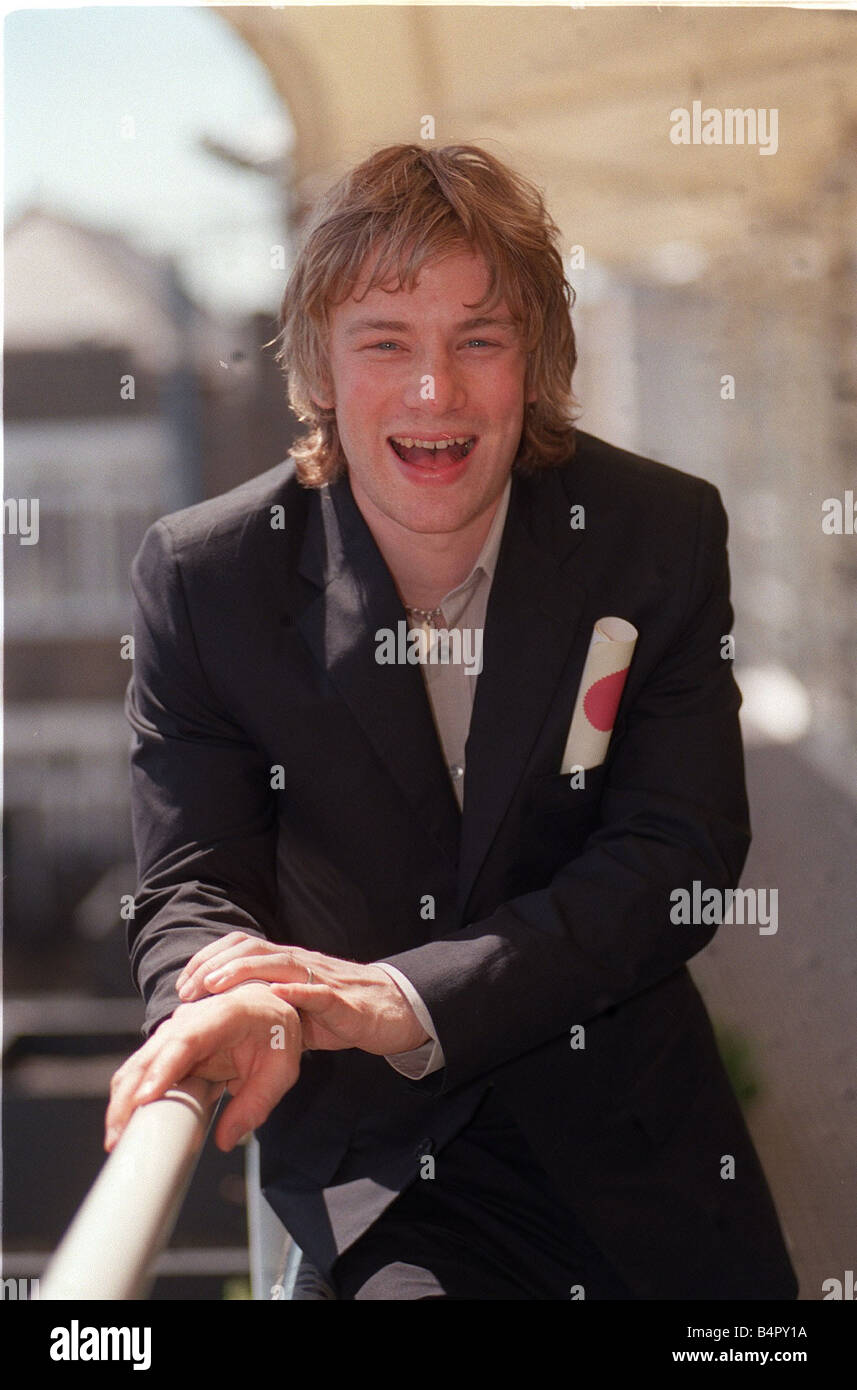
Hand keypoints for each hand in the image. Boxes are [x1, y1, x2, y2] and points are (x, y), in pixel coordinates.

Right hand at [105, 981, 302, 1153]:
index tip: (145, 1098)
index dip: (163, 1069)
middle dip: (130, 1095)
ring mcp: (174, 1031)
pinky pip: (142, 1071)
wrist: (267, 1007)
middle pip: (151, 1054)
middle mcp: (191, 1018)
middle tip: (119, 1137)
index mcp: (224, 1015)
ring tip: (116, 1139)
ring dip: (122, 1100)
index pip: (186, 1041)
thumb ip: (256, 1103)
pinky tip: (123, 1124)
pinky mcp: (166, 1048)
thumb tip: (225, 1139)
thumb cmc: (275, 1034)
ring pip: (139, 1063)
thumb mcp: (280, 1070)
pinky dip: (128, 1096)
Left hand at [176, 933, 429, 1055]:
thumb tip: (223, 1029)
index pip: (241, 948)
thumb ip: (266, 1009)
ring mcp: (321, 978)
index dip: (209, 960)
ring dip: (244, 971)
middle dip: (215, 965)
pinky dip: (295, 992)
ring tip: (215, 985)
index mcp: (286, 964)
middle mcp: (300, 963)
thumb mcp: (295, 1009)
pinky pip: (318, 992)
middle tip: (189, 987)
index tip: (183, 983)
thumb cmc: (341, 1010)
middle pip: (252, 949)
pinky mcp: (343, 1001)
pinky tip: (275, 996)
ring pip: (279, 963)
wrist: (395, 1010)